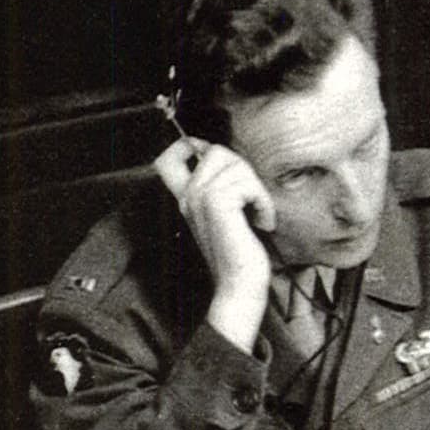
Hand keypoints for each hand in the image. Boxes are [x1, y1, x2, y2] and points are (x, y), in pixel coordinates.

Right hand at [155, 138, 275, 347]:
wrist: (238, 284)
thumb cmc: (238, 253)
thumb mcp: (225, 214)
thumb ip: (220, 188)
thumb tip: (229, 162)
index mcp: (186, 199)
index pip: (167, 160)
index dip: (187, 145)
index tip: (213, 158)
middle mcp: (188, 197)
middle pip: (216, 151)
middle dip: (243, 171)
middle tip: (249, 200)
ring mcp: (199, 199)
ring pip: (236, 166)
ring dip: (256, 190)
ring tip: (255, 215)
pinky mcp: (217, 205)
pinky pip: (248, 184)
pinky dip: (262, 203)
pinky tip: (259, 222)